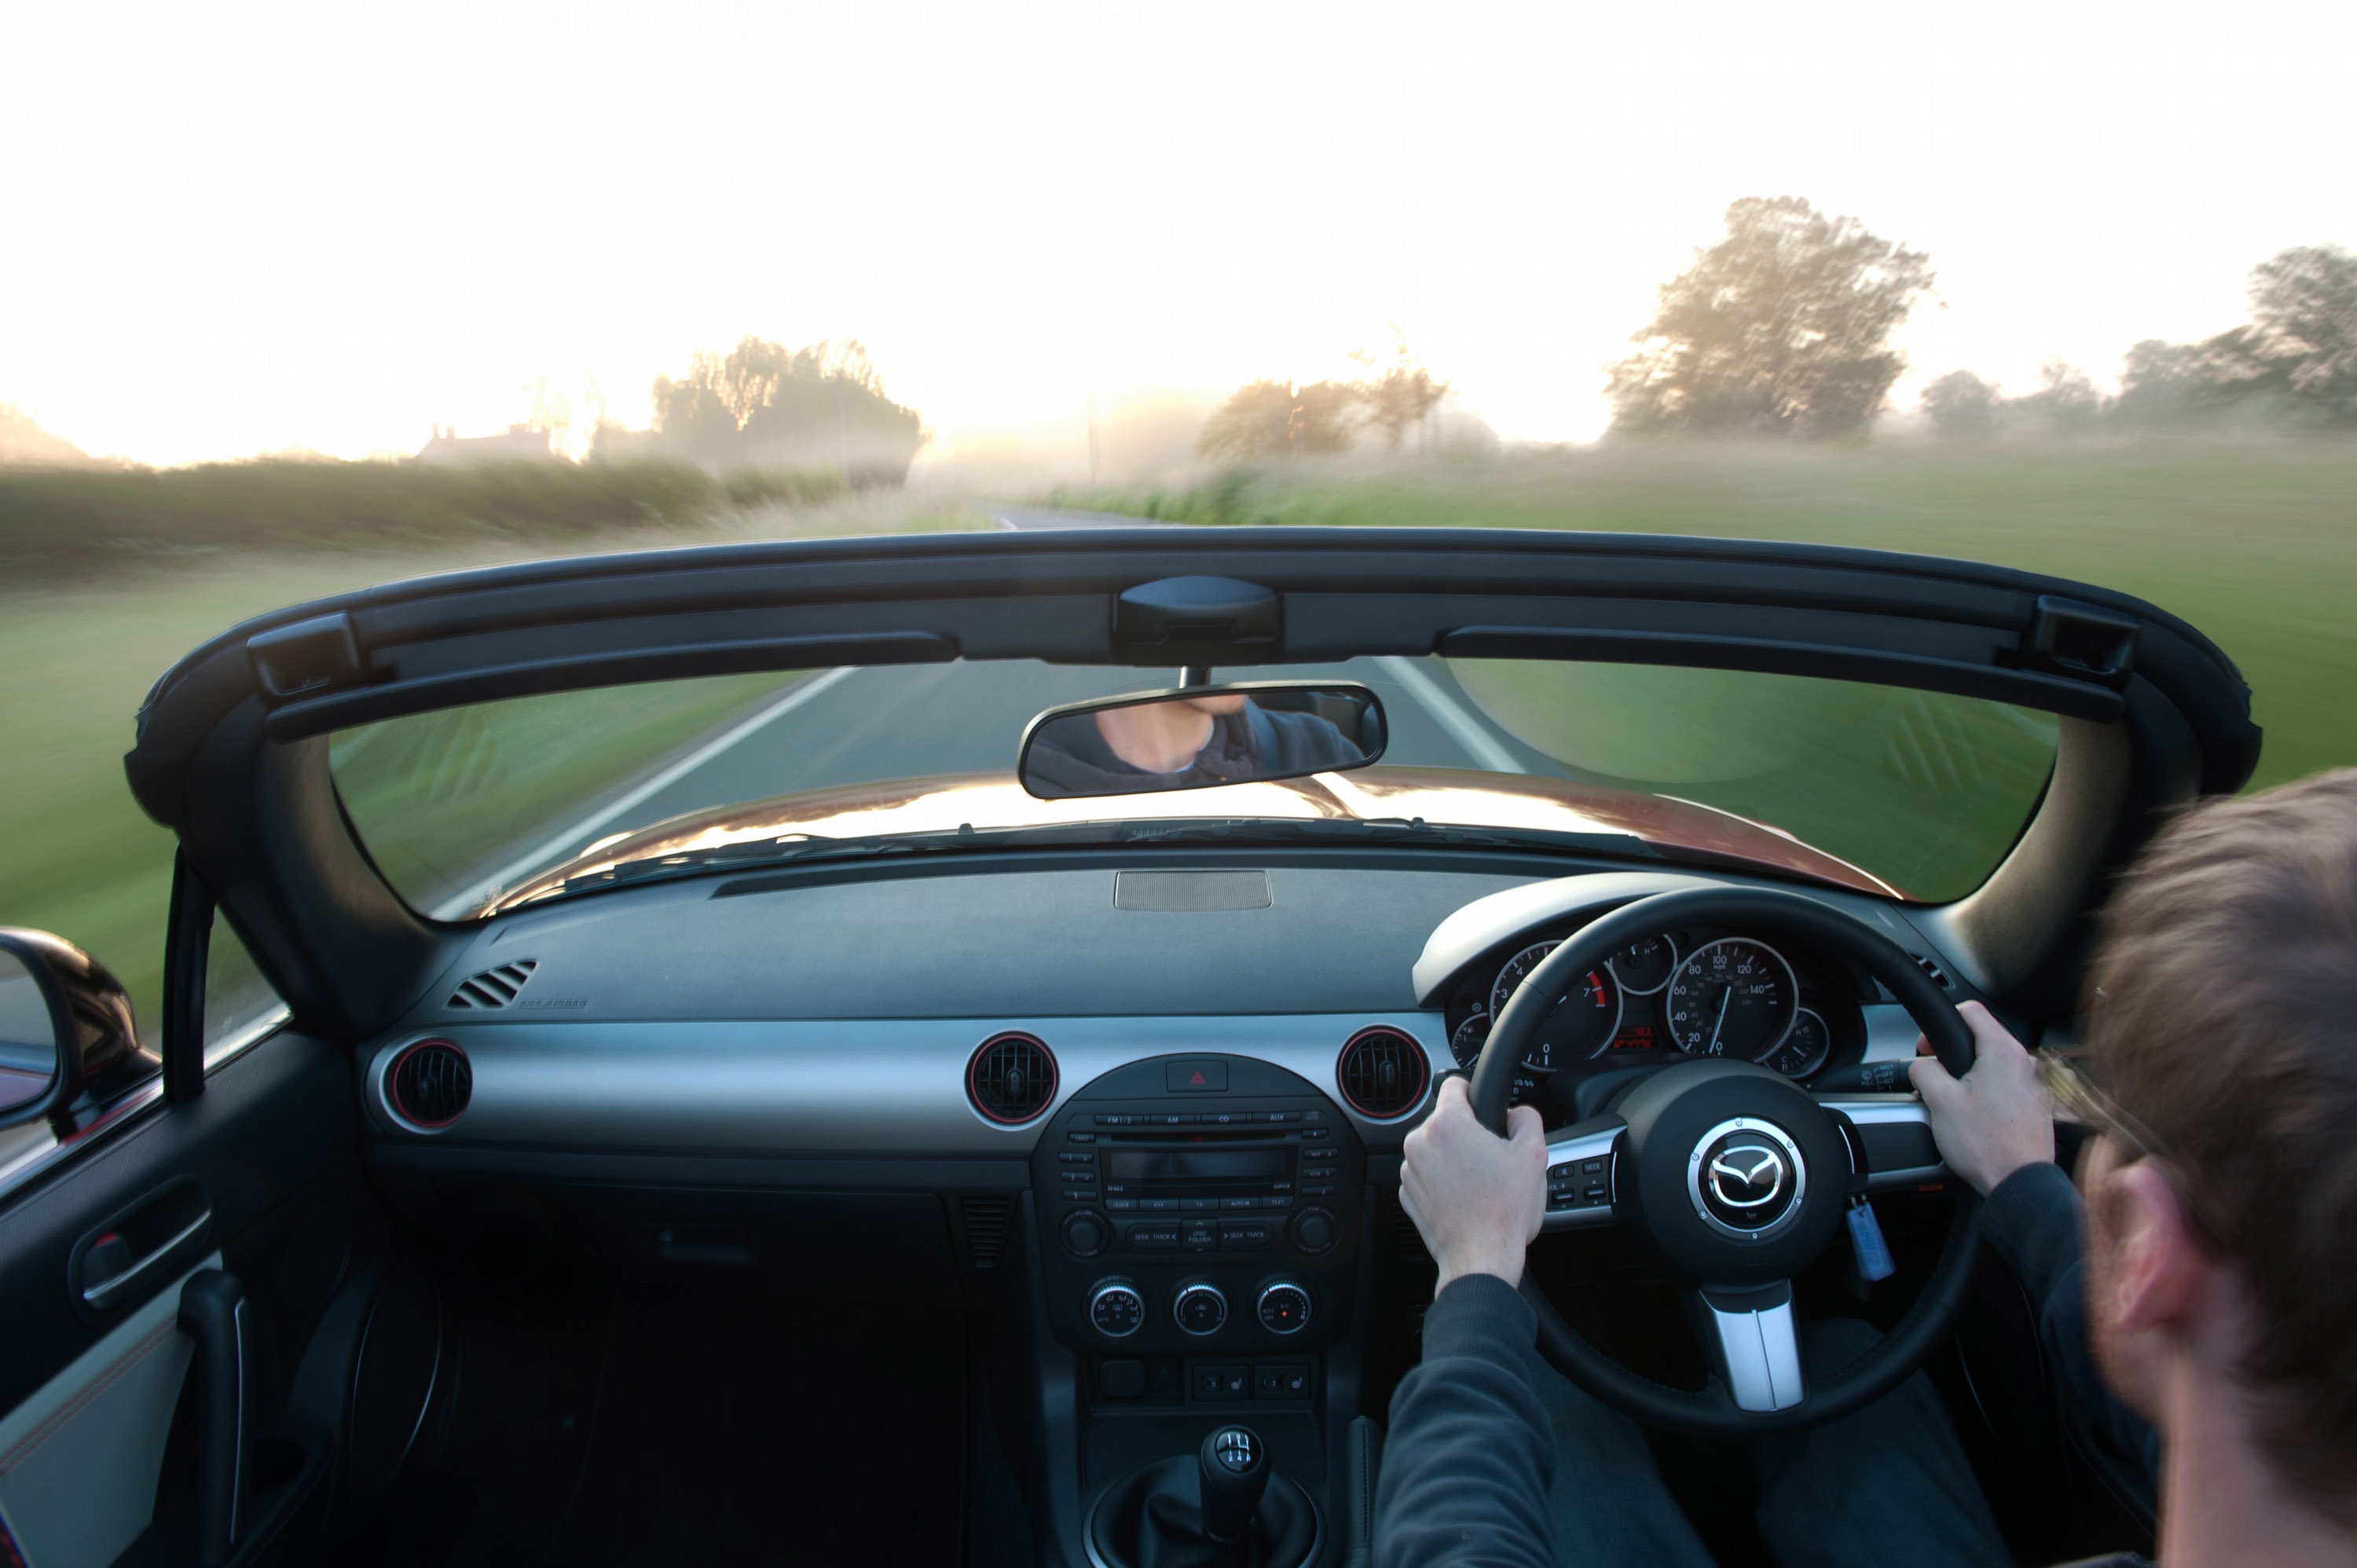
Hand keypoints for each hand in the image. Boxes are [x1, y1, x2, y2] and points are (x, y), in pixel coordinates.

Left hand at [1399, 1076, 1546, 1292]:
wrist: (1481, 1257)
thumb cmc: (1504, 1211)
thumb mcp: (1534, 1154)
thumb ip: (1526, 1117)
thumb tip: (1517, 1111)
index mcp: (1447, 1125)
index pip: (1454, 1084)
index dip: (1474, 1092)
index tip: (1483, 1107)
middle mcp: (1419, 1143)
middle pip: (1447, 1122)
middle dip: (1469, 1135)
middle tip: (1492, 1159)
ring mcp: (1409, 1170)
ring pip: (1436, 1149)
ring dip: (1454, 1159)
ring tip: (1480, 1183)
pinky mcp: (1407, 1194)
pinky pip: (1427, 1175)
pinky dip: (1443, 1181)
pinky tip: (1465, 1198)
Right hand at [1908, 1001, 2054, 1196]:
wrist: (2019, 1183)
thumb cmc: (1988, 1146)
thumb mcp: (1939, 1101)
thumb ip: (1924, 1070)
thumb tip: (1921, 1066)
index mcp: (2003, 1052)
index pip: (1970, 1010)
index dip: (1940, 1025)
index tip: (1928, 1046)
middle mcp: (2026, 1063)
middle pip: (1981, 1039)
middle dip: (1953, 1056)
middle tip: (1936, 1081)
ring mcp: (2037, 1085)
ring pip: (1994, 1066)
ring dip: (1971, 1078)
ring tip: (1956, 1105)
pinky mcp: (2038, 1105)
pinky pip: (2007, 1087)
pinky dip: (1989, 1095)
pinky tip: (1977, 1118)